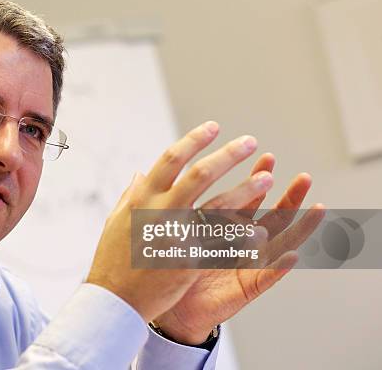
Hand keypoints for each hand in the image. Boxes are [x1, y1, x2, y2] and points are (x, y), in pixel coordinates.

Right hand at [86, 121, 273, 321]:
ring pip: (219, 206)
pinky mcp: (189, 261)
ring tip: (268, 177)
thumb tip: (141, 172)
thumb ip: (131, 194)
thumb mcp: (116, 221)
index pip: (171, 159)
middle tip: (249, 141)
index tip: (213, 127)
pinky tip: (259, 230)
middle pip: (200, 175)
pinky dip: (241, 236)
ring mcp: (176, 236)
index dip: (193, 140)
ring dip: (246, 190)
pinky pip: (222, 245)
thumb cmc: (113, 259)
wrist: (114, 300)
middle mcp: (160, 212)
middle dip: (228, 155)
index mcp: (142, 198)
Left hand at [154, 155, 324, 343]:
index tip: (266, 158)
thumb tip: (150, 172)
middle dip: (289, 198)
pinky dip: (278, 268)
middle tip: (304, 177)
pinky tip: (293, 255)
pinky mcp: (245, 289)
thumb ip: (176, 203)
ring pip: (279, 244)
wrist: (170, 308)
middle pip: (271, 218)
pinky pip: (265, 278)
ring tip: (317, 209)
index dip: (257, 180)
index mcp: (225, 229)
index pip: (247, 200)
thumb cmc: (173, 269)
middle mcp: (241, 245)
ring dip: (298, 227)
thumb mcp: (176, 231)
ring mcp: (246, 266)